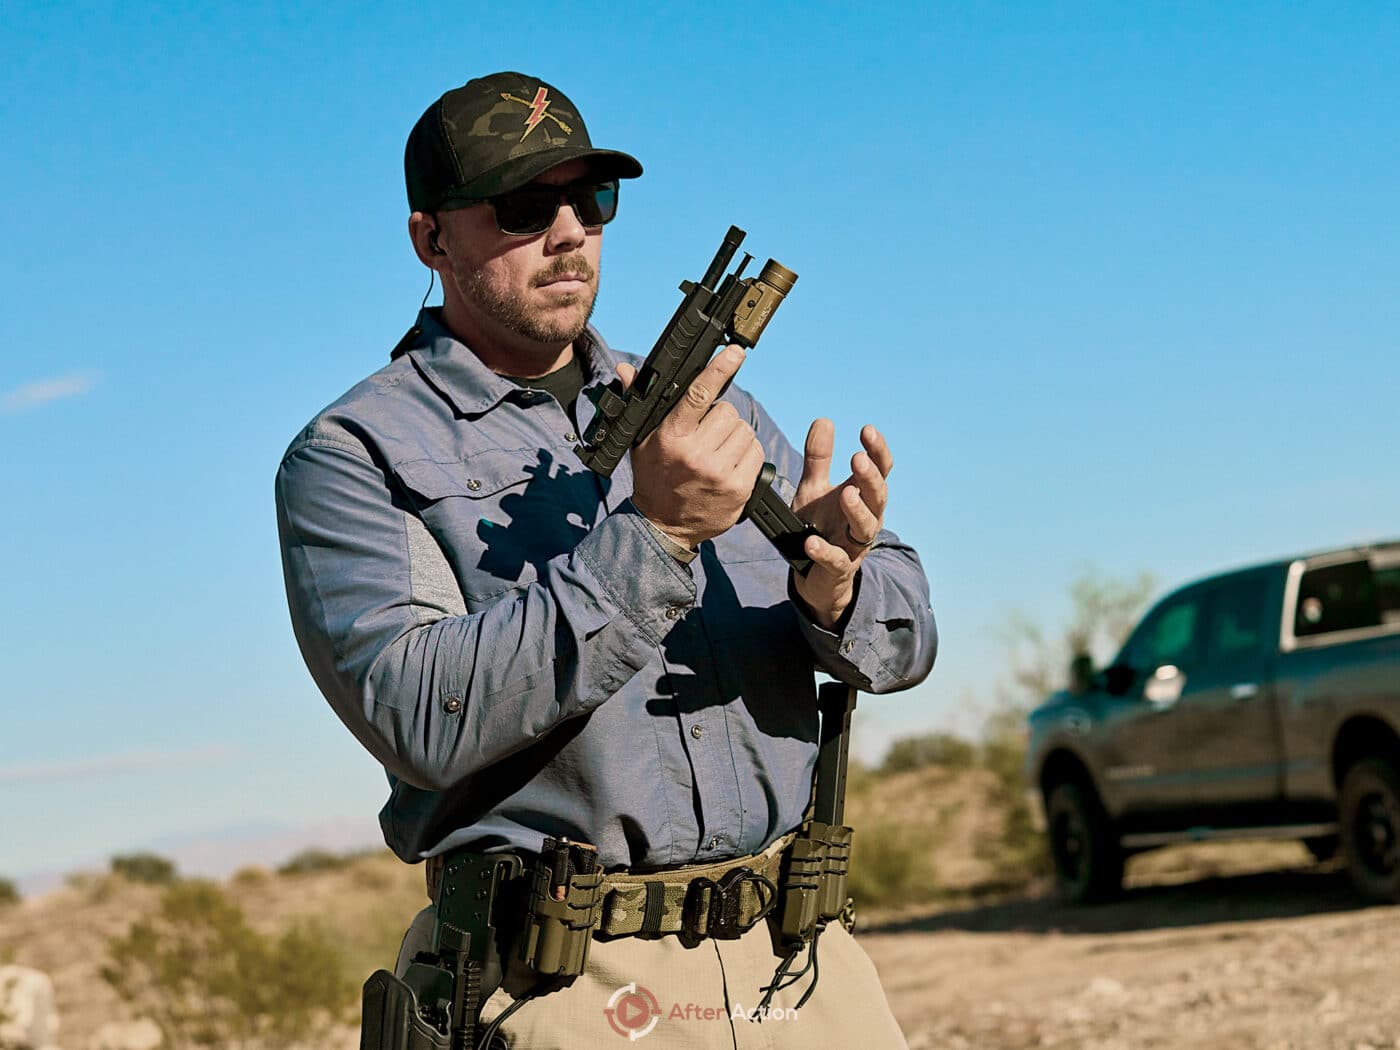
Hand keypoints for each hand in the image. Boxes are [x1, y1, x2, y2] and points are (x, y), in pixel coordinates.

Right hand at [621, 346, 765, 549]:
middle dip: (721, 418)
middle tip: (707, 435)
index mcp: (671, 436)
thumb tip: (626, 369)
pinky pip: (756, 453)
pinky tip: (730, 466)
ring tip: (717, 452)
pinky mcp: (739, 488)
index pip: (699, 395)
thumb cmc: (654, 477)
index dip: (719, 369)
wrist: (664, 526)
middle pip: (728, 411)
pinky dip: (747, 455)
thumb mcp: (641, 440)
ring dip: (735, 437)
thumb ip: (638, 402)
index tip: (735, 353)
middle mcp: (696, 454)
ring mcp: (719, 472)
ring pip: (745, 431)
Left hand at [790, 421, 892, 628]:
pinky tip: (812, 542)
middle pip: (878, 496)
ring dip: (857, 510)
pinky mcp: (839, 568)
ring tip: (845, 495)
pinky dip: (824, 551)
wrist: (812, 573)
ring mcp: (854, 544)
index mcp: (862, 496)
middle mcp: (866, 518)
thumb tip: (824, 421)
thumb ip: (818, 459)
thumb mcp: (814, 489)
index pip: (879, 470)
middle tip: (857, 459)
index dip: (877, 451)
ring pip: (866, 527)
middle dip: (870, 477)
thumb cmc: (820, 525)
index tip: (867, 430)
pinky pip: (836, 560)